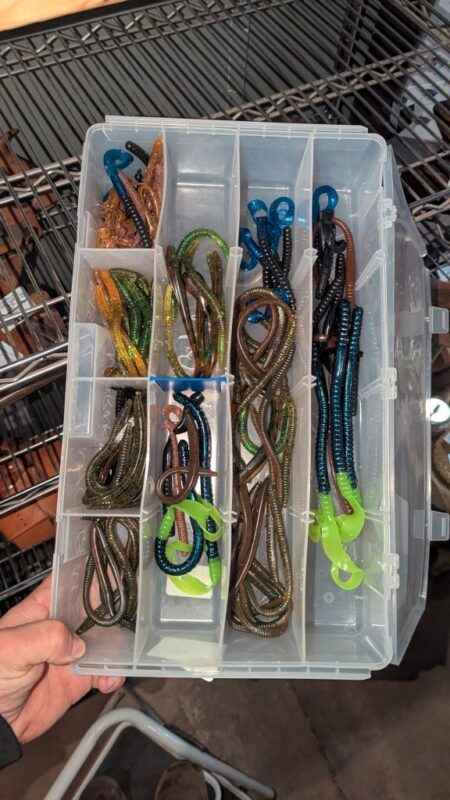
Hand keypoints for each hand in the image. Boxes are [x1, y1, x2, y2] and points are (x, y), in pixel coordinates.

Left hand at [0, 576, 123, 742]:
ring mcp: (71, 653)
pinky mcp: (79, 679)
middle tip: (135, 614)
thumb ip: (45, 638)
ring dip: (119, 646)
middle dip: (115, 610)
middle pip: (95, 609)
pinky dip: (114, 675)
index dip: (92, 574)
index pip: (70, 582)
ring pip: (105, 640)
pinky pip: (105, 672)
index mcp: (42, 608)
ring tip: (124, 655)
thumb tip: (78, 645)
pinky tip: (110, 680)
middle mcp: (60, 627)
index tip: (118, 571)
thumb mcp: (10, 647)